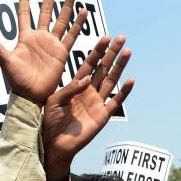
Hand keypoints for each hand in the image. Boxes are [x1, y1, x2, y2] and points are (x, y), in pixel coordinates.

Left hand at [0, 0, 86, 105]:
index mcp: (25, 38)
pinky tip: (83, 11)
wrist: (30, 96)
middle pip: (46, 11)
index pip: (24, 14)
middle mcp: (39, 38)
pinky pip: (71, 36)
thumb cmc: (16, 80)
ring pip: (61, 20)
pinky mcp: (61, 53)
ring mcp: (51, 44)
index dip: (24, 0)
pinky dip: (78, 24)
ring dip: (67, 6)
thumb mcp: (4, 59)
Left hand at [42, 35, 134, 180]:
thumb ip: (69, 89)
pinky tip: (130, 80)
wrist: (54, 143)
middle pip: (103, 68)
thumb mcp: (55, 101)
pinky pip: (115, 103)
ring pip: (111, 81)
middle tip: (121, 37)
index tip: (104, 38)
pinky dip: (123, 92)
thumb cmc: (50, 122)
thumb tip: (86, 79)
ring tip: (128, 52)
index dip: (97, 51)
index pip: (88, 64)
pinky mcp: (102, 116)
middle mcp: (88, 91)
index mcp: (75, 86)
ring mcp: (97, 103)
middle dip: (111, 53)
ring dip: (120, 67)